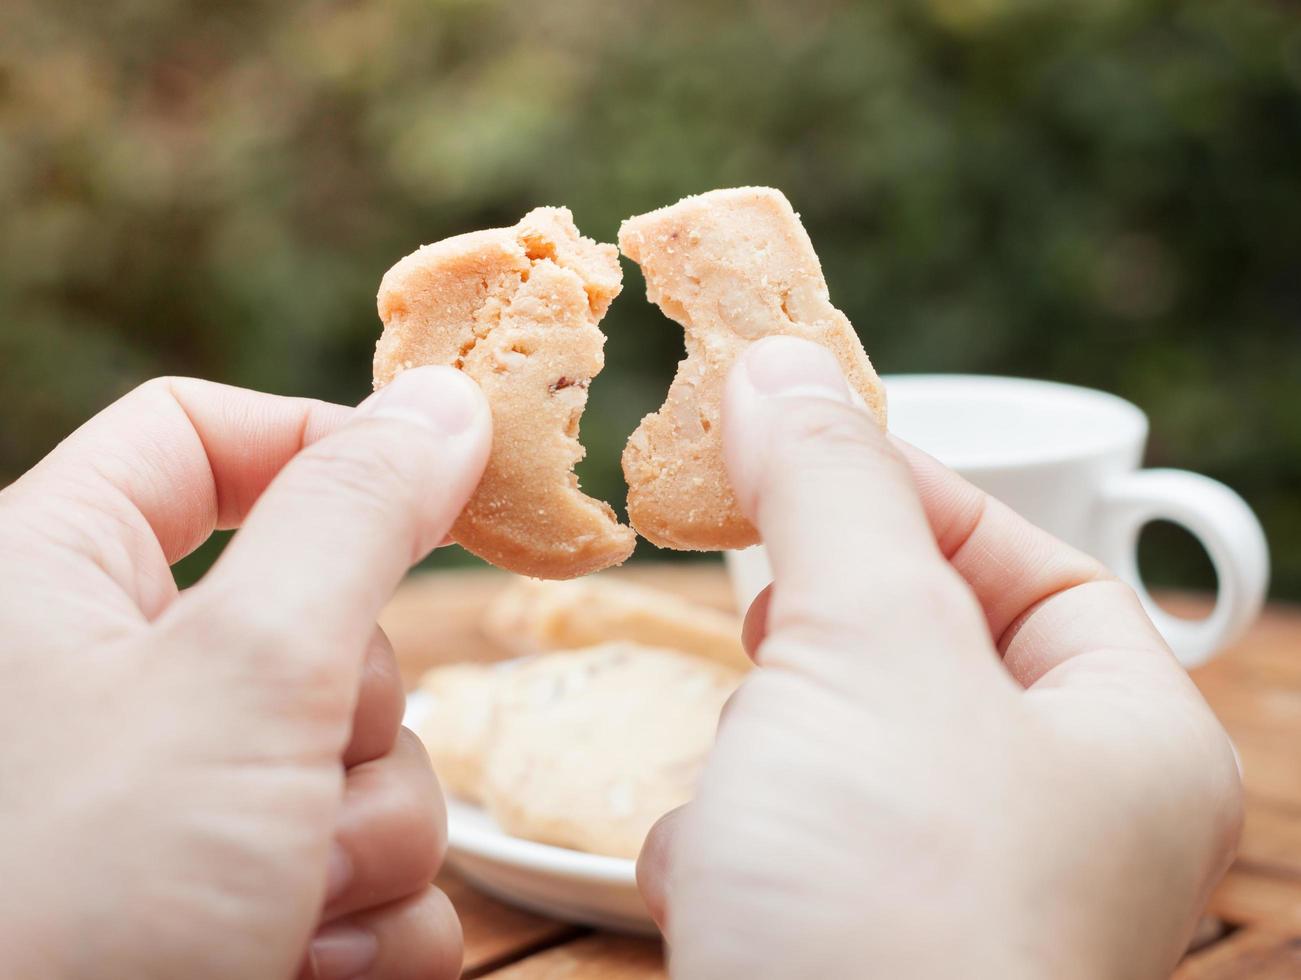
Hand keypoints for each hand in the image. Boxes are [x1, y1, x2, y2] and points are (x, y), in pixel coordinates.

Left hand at [0, 368, 490, 979]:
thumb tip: (444, 403)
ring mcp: (185, 805)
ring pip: (367, 761)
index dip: (326, 446)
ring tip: (275, 913)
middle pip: (323, 622)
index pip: (202, 438)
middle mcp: (119, 683)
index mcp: (61, 576)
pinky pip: (370, 871)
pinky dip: (367, 922)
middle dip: (354, 721)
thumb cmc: (70, 897)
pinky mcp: (237, 905)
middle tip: (293, 789)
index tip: (442, 485)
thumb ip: (355, 519)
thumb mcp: (240, 675)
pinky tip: (301, 966)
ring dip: (362, 843)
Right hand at [638, 337, 1241, 978]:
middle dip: (830, 619)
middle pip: (935, 654)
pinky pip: (800, 854)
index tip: (789, 445)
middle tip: (760, 586)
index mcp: (1127, 743)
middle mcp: (1060, 828)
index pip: (1031, 563)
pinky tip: (707, 868)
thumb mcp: (869, 646)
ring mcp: (955, 903)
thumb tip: (777, 358)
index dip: (910, 490)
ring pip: (851, 754)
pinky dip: (742, 838)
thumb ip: (831, 491)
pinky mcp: (857, 958)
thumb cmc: (896, 897)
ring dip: (774, 738)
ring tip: (741, 754)